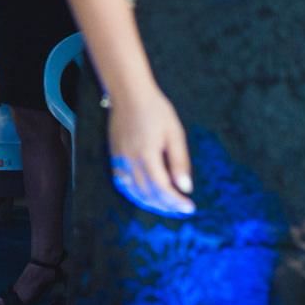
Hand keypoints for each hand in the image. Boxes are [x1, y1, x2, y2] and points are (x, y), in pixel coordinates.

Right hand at [107, 88, 194, 216]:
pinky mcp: (114, 156)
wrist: (129, 94)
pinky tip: (145, 196)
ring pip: (134, 191)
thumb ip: (180, 161)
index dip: (176, 201)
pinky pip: (122, 183)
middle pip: (148, 193)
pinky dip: (134, 194)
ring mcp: (120, 159)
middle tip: (180, 210)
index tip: (189, 207)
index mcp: (147, 155)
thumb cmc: (156, 110)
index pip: (162, 187)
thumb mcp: (175, 133)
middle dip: (166, 205)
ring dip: (150, 203)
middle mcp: (131, 160)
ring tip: (166, 206)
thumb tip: (185, 187)